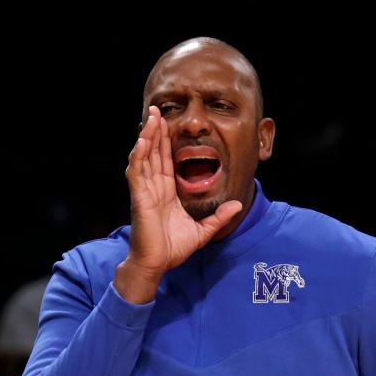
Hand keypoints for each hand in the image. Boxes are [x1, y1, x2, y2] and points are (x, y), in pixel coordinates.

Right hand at [114, 105, 242, 302]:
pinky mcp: (140, 198)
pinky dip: (138, 156)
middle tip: (156, 109)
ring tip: (150, 117)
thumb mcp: (203, 230)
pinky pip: (137, 173)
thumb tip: (238, 204)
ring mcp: (145, 191)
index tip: (168, 122)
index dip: (166, 141)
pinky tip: (142, 141)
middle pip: (154, 152)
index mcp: (166, 192)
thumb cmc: (172, 249)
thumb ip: (219, 217)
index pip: (166, 160)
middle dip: (155, 131)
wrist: (157, 265)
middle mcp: (154, 188)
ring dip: (146, 137)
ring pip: (144, 157)